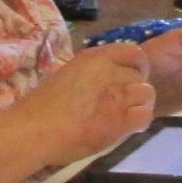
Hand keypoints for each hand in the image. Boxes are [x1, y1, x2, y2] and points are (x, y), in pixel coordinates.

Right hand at [21, 44, 158, 161]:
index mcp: (94, 58)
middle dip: (135, 90)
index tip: (130, 77)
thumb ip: (90, 75)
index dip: (137, 66)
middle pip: (140, 76)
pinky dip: (140, 122)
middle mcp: (109, 72)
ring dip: (140, 105)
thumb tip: (102, 83)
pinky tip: (128, 128)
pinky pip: (144, 116)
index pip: (133, 52)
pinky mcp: (119, 120)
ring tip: (127, 116)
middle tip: (124, 104)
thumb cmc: (41, 107)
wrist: (34, 130)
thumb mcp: (67, 75)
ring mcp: (116, 95)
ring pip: (147, 94)